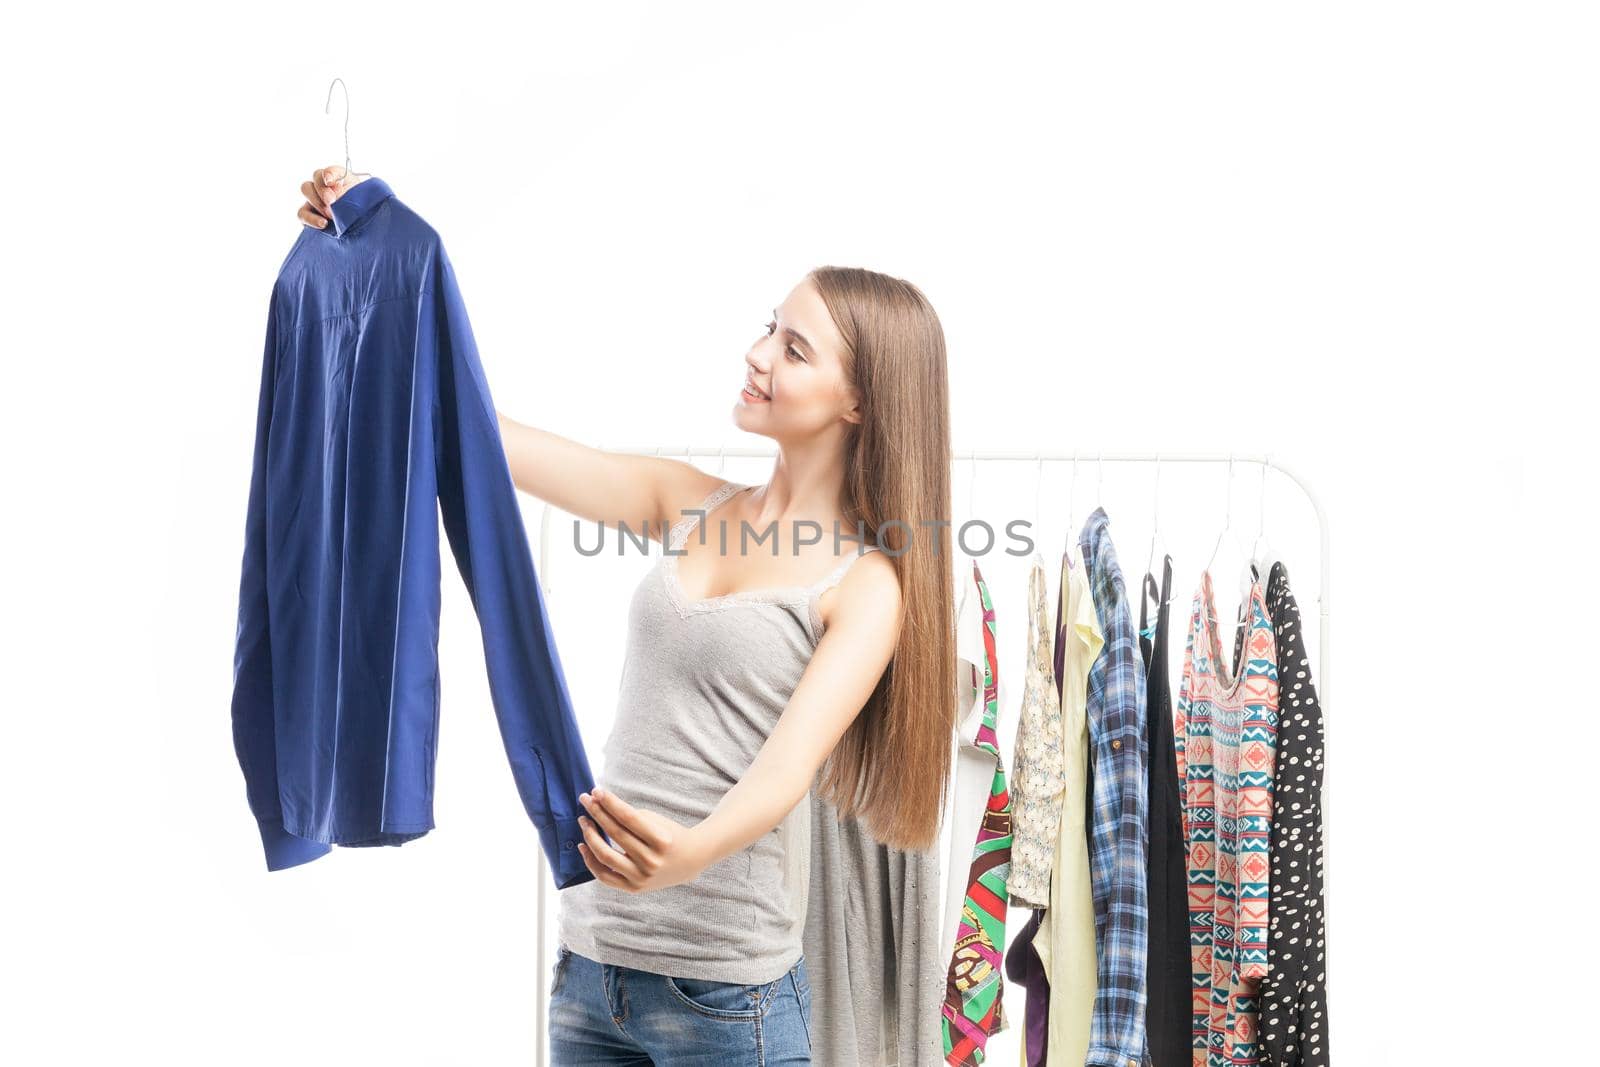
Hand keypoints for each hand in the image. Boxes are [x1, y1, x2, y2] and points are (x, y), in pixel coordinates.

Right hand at [298, 164, 366, 228]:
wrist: (360, 225)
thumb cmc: (360, 209)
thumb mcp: (360, 199)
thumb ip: (348, 195)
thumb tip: (336, 199)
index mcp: (339, 177)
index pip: (331, 170)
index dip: (329, 174)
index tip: (330, 181)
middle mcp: (324, 184)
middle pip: (316, 176)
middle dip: (323, 190)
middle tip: (332, 202)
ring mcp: (314, 198)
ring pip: (306, 189)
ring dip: (317, 202)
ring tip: (331, 215)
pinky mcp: (308, 213)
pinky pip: (302, 213)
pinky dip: (311, 218)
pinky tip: (323, 224)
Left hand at [576, 787, 707, 892]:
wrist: (689, 862)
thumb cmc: (670, 835)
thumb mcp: (656, 821)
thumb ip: (630, 816)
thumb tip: (600, 806)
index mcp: (661, 840)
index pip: (628, 817)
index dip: (610, 803)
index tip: (596, 791)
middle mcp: (651, 861)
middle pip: (616, 834)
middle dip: (597, 814)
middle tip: (585, 800)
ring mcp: (642, 877)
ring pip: (606, 856)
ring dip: (590, 836)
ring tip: (583, 821)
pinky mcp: (634, 888)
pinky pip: (605, 877)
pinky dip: (591, 862)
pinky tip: (584, 846)